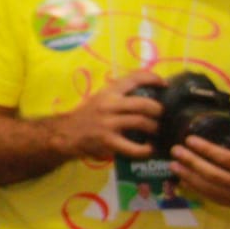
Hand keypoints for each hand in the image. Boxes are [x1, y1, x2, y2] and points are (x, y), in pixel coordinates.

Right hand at [46, 69, 162, 161]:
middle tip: (161, 115)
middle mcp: (109, 104)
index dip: (153, 78)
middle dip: (158, 110)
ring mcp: (108, 123)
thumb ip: (119, 94)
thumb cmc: (86, 115)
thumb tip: (148, 92)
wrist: (65, 133)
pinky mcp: (107, 141)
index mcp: (108, 92)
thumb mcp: (100, 98)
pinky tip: (149, 149)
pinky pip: (133, 147)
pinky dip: (146, 150)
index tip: (164, 84)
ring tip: (156, 131)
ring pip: (141, 122)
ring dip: (154, 128)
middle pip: (144, 104)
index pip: (134, 78)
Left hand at [171, 128, 229, 210]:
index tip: (190, 139)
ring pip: (213, 190)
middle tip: (175, 150)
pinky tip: (186, 181)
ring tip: (174, 165)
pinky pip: (218, 199)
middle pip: (215, 175)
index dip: (208, 150)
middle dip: (193, 163)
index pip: (228, 160)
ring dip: (191, 178)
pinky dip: (200, 190)